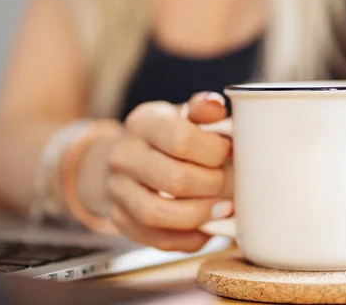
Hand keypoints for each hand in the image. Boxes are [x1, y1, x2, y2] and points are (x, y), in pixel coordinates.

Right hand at [106, 92, 232, 251]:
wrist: (134, 157)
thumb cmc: (171, 136)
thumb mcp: (186, 115)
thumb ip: (204, 109)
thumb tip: (214, 104)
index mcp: (143, 122)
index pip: (181, 139)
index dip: (214, 151)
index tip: (228, 152)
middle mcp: (123, 156)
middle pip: (173, 179)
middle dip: (211, 184)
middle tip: (225, 180)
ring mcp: (117, 190)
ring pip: (157, 214)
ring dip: (199, 214)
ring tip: (221, 207)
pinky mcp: (121, 220)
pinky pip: (156, 239)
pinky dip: (188, 238)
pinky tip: (207, 227)